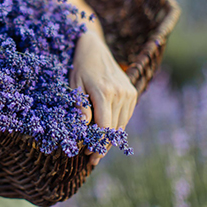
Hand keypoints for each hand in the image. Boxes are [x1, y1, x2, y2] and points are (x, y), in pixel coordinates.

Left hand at [69, 30, 137, 166]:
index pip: (104, 126)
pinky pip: (125, 116)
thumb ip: (80, 106)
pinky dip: (116, 127)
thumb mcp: (74, 85)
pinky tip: (106, 134)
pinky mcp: (132, 92)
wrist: (95, 48)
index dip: (97, 143)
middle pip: (114, 128)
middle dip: (103, 146)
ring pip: (121, 124)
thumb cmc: (80, 67)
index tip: (88, 155)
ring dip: (111, 139)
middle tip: (91, 158)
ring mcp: (129, 93)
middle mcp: (120, 93)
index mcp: (105, 91)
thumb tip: (82, 127)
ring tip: (98, 150)